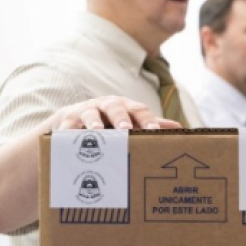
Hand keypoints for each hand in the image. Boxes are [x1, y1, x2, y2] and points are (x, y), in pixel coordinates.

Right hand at [48, 96, 181, 130]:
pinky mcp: (68, 119)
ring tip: (97, 133)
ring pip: (90, 114)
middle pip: (116, 109)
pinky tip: (67, 140)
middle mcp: (107, 105)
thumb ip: (151, 125)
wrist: (76, 118)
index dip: (147, 120)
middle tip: (126, 131)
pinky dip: (67, 132)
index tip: (154, 132)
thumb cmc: (111, 122)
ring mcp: (86, 110)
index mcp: (126, 106)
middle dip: (121, 119)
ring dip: (93, 123)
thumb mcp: (130, 122)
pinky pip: (67, 125)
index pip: (139, 110)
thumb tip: (178, 128)